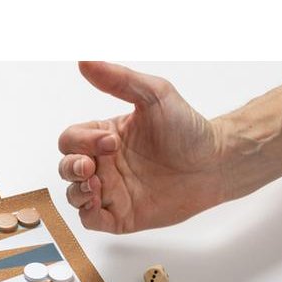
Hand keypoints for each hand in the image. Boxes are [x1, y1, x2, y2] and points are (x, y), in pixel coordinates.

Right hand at [58, 62, 227, 232]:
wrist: (215, 162)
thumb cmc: (188, 129)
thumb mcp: (154, 94)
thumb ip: (118, 79)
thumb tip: (85, 61)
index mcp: (104, 137)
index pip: (71, 139)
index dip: (81, 141)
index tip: (111, 141)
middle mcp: (104, 165)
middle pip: (66, 168)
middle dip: (71, 167)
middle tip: (92, 166)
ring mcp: (111, 192)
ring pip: (74, 196)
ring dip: (77, 191)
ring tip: (95, 185)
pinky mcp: (121, 216)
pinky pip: (90, 221)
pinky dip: (86, 213)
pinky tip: (98, 202)